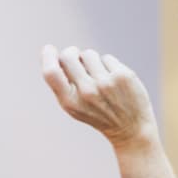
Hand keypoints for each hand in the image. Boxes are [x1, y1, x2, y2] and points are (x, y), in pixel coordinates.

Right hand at [41, 45, 157, 148]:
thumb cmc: (96, 114)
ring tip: (97, 74)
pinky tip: (112, 78)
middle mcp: (87, 91)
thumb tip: (55, 56)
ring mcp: (106, 83)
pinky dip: (107, 65)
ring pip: (89, 54)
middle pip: (68, 56)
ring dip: (90, 59)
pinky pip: (106, 58)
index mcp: (70, 101)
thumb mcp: (73, 106)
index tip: (48, 48)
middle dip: (70, 52)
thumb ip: (62, 85)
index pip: (51, 73)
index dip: (47, 57)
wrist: (130, 129)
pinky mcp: (123, 75)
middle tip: (74, 55)